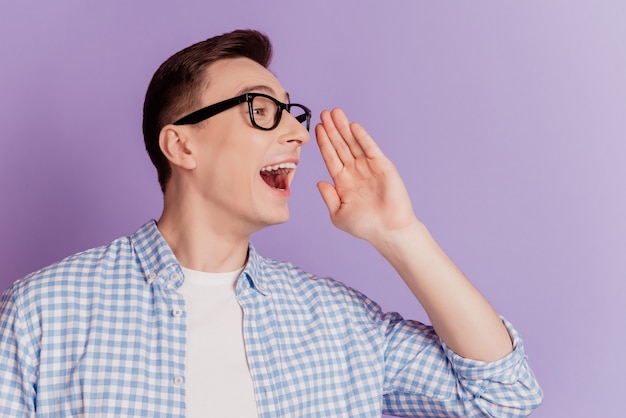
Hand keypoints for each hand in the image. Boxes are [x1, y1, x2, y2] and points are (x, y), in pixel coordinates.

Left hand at [315, 108, 418, 242]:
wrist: (388, 230)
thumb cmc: (365, 226)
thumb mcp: (338, 214)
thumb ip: (328, 197)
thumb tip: (320, 182)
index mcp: (343, 182)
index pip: (330, 157)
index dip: (323, 142)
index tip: (316, 128)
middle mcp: (355, 171)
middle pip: (340, 145)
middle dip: (332, 129)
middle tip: (324, 113)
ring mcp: (368, 167)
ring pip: (353, 143)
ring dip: (344, 128)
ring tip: (335, 113)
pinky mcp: (382, 165)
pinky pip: (369, 148)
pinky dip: (361, 136)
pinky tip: (353, 126)